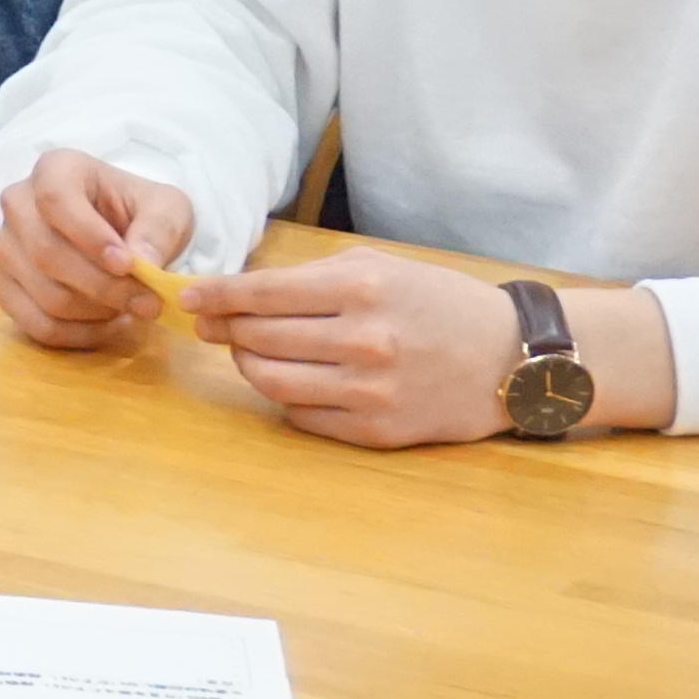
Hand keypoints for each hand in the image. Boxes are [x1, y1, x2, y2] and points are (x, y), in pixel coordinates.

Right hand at [0, 149, 186, 346]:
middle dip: (103, 286)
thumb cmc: (140, 213)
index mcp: (56, 169)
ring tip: (130, 307)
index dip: (88, 236)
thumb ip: (158, 231)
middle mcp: (18, 202)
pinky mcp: (2, 283)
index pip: (55, 200)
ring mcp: (4, 245)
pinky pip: (34, 323)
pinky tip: (108, 325)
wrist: (119, 230)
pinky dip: (78, 335)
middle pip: (46, 253)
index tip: (128, 265)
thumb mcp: (167, 210)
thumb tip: (142, 263)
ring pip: (44, 293)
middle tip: (148, 302)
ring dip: (96, 312)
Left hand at [184, 248, 668, 448]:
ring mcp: (369, 390)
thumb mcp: (380, 267)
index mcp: (362, 288)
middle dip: (226, 329)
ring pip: (270, 380)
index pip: (261, 293)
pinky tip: (295, 380)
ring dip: (249, 364)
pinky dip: (286, 397)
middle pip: (257, 337)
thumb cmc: (438, 304)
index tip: (188, 297)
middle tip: (214, 325)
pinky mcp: (376, 431)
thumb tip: (237, 293)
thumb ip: (309, 278)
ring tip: (250, 351)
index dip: (214, 296)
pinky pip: (301, 416)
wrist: (511, 358)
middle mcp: (363, 339)